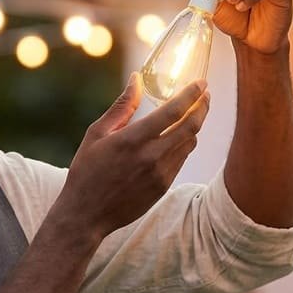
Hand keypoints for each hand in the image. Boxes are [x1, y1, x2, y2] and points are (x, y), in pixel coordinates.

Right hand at [59, 74, 209, 240]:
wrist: (86, 214)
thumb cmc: (86, 171)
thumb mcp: (97, 134)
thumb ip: (122, 106)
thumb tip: (137, 79)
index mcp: (133, 139)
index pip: (173, 111)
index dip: (192, 94)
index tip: (201, 83)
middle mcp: (151, 156)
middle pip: (191, 126)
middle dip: (203, 107)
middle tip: (206, 95)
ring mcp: (160, 174)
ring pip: (190, 143)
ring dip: (194, 126)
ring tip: (192, 114)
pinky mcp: (163, 187)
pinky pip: (181, 159)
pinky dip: (183, 144)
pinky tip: (176, 138)